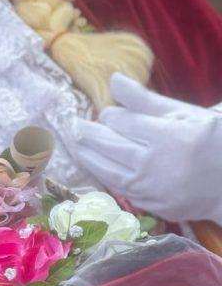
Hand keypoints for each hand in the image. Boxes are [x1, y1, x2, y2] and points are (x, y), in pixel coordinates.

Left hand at [72, 73, 221, 223]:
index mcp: (167, 137)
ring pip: (107, 170)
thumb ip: (144, 100)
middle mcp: (154, 165)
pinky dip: (104, 175)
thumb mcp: (183, 114)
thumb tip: (114, 80)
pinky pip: (118, 189)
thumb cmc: (210, 140)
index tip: (107, 112)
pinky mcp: (149, 205)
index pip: (123, 123)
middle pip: (109, 145)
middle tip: (76, 125)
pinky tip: (96, 164)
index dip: (111, 116)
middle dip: (89, 134)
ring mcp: (150, 189)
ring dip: (88, 156)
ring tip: (78, 144)